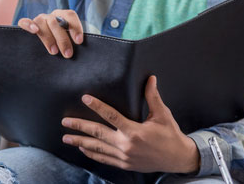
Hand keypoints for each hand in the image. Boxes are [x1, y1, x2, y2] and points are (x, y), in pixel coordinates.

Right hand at [17, 10, 83, 57]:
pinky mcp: (26, 24)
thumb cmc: (61, 45)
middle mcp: (51, 16)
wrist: (45, 44)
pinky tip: (34, 31)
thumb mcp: (69, 41)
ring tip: (54, 52)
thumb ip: (74, 42)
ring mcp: (38, 19)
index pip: (70, 15)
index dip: (75, 27)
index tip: (79, 41)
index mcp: (63, 16)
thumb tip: (84, 52)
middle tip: (68, 54)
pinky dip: (29, 24)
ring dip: (48, 37)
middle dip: (63, 39)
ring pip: (42, 22)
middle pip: (56, 22)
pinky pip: (24, 21)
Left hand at [61, 76, 199, 173]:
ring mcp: (124, 157)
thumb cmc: (170, 135)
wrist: (178, 158)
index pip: (111, 116)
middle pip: (97, 133)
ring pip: (97, 148)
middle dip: (79, 127)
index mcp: (134, 131)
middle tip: (65, 122)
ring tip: (66, 137)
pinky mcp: (125, 164)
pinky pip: (104, 159)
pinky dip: (92, 154)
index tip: (85, 98)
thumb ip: (153, 97)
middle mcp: (126, 145)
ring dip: (80, 142)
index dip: (97, 106)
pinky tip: (83, 148)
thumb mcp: (162, 114)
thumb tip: (150, 78)